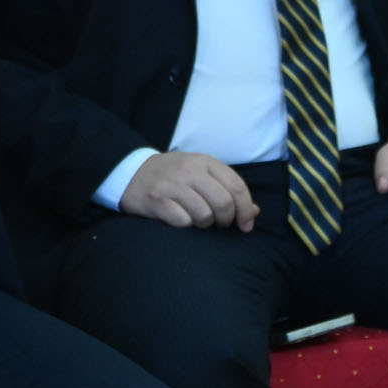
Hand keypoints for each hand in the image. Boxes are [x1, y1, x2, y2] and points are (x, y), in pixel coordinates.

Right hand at [119, 152, 258, 230]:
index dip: (246, 209)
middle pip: (223, 202)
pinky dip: (186, 225)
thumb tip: (254, 212)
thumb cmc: (174, 176)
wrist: (132, 172)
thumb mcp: (202, 174)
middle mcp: (190, 170)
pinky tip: (181, 219)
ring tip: (198, 220)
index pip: (236, 186)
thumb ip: (228, 189)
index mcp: (205, 161)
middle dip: (225, 220)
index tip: (245, 225)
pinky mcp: (157, 200)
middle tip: (218, 224)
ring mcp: (172, 185)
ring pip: (204, 214)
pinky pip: (182, 221)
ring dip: (205, 224)